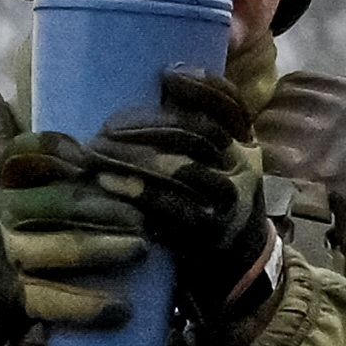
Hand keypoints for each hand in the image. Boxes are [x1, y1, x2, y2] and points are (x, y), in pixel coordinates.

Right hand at [0, 133, 146, 345]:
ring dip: (105, 247)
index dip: (66, 150)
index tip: (99, 158)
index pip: (32, 151)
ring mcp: (4, 254)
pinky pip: (53, 299)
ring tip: (140, 249)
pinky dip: (90, 305)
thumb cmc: (12, 243)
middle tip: (144, 217)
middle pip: (60, 200)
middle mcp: (1, 211)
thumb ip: (59, 182)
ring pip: (60, 246)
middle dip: (109, 207)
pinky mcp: (10, 298)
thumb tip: (130, 169)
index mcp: (7, 182)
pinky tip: (121, 308)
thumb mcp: (19, 202)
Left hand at [76, 69, 279, 337]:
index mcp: (247, 148)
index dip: (202, 87)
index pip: (231, 106)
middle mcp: (245, 173)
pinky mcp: (209, 240)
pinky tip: (109, 187)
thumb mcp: (222, 164)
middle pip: (199, 135)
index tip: (168, 74)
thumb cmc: (214, 205)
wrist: (238, 271)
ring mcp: (229, 207)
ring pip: (184, 172)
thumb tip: (165, 76)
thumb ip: (200, 126)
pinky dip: (139, 198)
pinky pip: (172, 214)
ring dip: (136, 160)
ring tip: (98, 154)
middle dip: (149, 125)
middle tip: (108, 127)